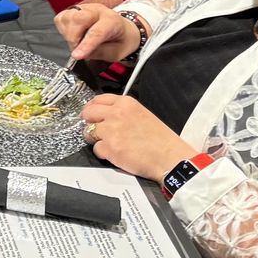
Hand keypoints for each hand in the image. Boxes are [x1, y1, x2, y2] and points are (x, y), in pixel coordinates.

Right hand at [54, 3, 142, 62]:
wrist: (124, 29)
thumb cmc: (121, 40)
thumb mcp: (116, 52)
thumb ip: (99, 53)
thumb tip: (81, 54)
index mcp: (112, 21)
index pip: (96, 32)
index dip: (85, 45)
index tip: (76, 56)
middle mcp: (98, 10)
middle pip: (78, 19)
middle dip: (73, 38)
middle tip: (77, 51)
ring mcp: (85, 8)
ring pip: (67, 17)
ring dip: (67, 34)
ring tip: (77, 43)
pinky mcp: (75, 9)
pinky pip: (61, 17)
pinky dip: (63, 29)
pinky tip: (72, 35)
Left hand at [79, 93, 194, 180]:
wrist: (170, 158)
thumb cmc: (161, 140)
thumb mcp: (143, 115)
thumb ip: (123, 112)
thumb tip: (106, 115)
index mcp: (126, 103)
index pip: (98, 99)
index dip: (92, 108)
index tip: (91, 114)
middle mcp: (116, 113)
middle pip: (88, 113)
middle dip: (89, 122)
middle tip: (94, 130)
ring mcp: (110, 130)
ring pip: (88, 132)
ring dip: (95, 139)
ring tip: (109, 144)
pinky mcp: (109, 148)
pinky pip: (96, 150)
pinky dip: (103, 154)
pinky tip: (116, 154)